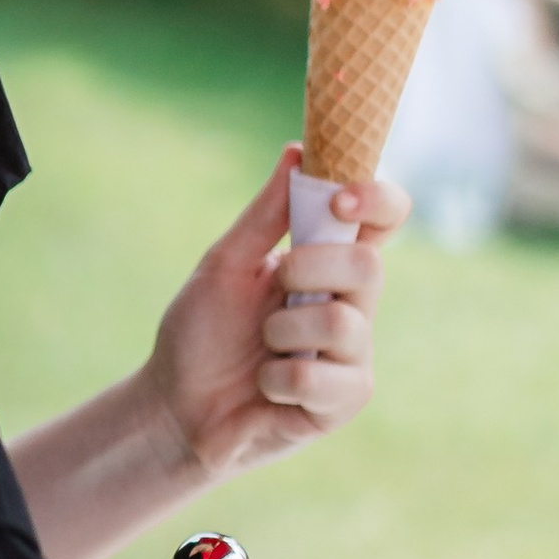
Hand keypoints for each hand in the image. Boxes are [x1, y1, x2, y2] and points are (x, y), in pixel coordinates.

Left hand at [142, 143, 406, 481]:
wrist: (176, 406)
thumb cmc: (201, 333)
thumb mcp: (225, 265)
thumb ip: (264, 216)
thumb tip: (297, 151)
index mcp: (329, 263)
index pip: (383, 219)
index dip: (377, 200)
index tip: (338, 198)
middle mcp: (352, 304)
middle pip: (368, 266)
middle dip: (310, 270)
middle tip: (275, 285)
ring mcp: (353, 354)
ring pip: (342, 323)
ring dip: (281, 331)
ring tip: (261, 348)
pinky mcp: (344, 400)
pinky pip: (320, 376)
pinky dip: (277, 378)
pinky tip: (265, 386)